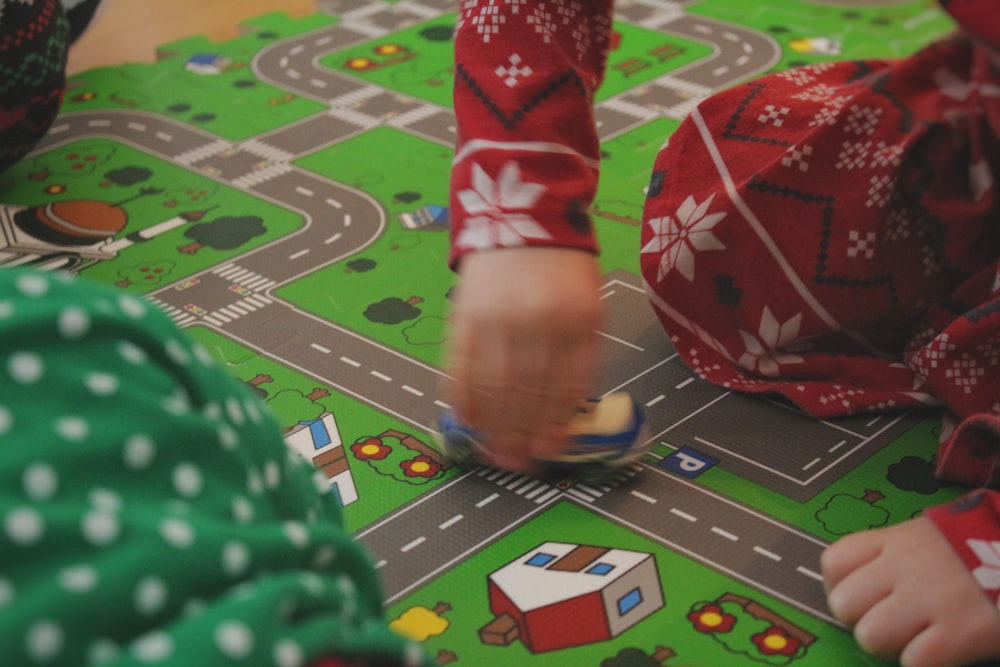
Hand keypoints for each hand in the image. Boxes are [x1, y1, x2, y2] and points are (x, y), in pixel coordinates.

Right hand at [443, 247, 603, 472]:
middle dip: (522, 435)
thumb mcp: (588, 305)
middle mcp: (537, 322)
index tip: (548, 452)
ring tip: (494, 453)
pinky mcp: (465, 317)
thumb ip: (580, 353)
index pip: (565, 387)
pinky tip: (467, 421)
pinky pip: (461, 368)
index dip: (554, 426)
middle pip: (528, 394)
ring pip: (494, 388)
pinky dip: (463, 399)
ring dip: (493, 427)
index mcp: (577, 321)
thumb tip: (565, 412)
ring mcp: (497, 319)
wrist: (522, 214)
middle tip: (518, 464)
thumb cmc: (561, 267)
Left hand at [822, 516, 999, 666]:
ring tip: (919, 641)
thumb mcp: (934, 538)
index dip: (843, 588)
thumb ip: (898, 556)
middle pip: (844, 604)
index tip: (864, 599)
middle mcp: (905, 566)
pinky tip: (946, 653)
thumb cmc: (985, 550)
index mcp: (897, 540)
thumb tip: (871, 589)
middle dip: (864, 622)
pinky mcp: (962, 630)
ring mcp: (931, 597)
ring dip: (892, 648)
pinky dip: (925, 663)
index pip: (835, 562)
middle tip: (893, 626)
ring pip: (870, 636)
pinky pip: (915, 661)